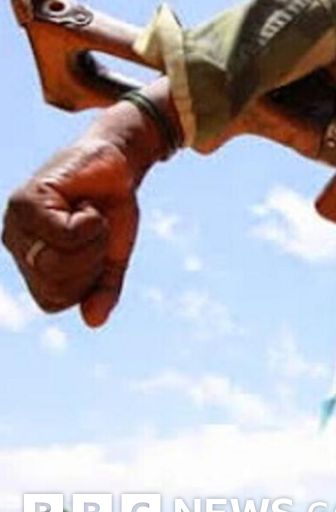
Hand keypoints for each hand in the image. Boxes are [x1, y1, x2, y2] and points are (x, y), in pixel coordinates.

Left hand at [3, 135, 143, 326]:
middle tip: (99, 231)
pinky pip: (64, 235)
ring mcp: (16, 223)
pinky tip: (87, 205)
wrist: (118, 165)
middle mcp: (17, 245)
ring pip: (56, 262)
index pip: (54, 300)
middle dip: (91, 262)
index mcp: (33, 264)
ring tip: (92, 216)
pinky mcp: (25, 202)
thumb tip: (92, 321)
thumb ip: (102, 289)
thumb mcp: (113, 256)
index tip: (99, 251)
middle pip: (55, 283)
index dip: (87, 283)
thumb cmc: (110, 209)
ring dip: (92, 243)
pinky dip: (90, 224)